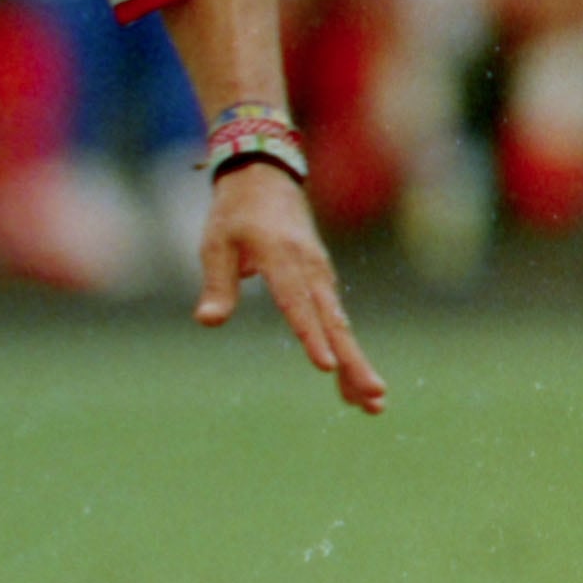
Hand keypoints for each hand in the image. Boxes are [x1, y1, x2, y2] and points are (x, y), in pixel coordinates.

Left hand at [194, 161, 383, 412]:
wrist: (265, 179)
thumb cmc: (234, 215)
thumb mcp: (215, 244)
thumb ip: (217, 284)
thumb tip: (208, 322)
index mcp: (282, 258)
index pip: (297, 304)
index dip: (311, 336)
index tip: (326, 366)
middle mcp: (310, 269)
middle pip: (334, 322)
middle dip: (354, 362)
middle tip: (374, 397)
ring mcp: (321, 276)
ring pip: (340, 325)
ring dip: (358, 364)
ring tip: (374, 403)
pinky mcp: (323, 281)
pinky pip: (336, 320)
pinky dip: (347, 350)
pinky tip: (353, 382)